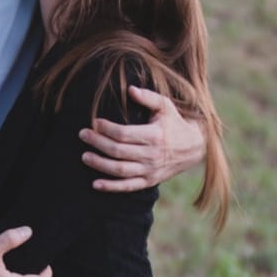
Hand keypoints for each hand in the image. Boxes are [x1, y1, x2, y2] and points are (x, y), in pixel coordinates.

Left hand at [80, 87, 206, 191]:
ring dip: (100, 164)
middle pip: (117, 151)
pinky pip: (128, 187)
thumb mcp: (165, 106)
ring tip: (85, 156)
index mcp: (154, 135)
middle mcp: (151, 155)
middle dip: (97, 143)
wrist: (194, 147)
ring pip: (120, 170)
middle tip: (83, 135)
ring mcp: (150, 170)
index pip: (123, 134)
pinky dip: (111, 187)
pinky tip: (96, 184)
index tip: (95, 122)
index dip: (106, 129)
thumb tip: (130, 89)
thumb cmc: (175, 122)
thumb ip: (148, 97)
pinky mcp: (149, 181)